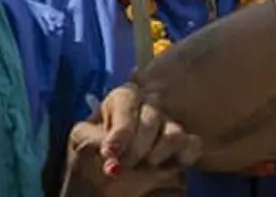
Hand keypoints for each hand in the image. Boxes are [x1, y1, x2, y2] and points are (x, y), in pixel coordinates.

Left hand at [72, 85, 200, 194]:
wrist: (107, 176)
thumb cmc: (93, 151)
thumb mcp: (83, 141)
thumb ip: (90, 140)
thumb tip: (108, 151)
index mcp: (122, 99)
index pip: (126, 103)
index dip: (120, 130)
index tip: (110, 153)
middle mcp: (149, 105)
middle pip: (151, 119)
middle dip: (136, 147)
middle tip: (125, 165)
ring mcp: (169, 123)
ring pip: (174, 134)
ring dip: (157, 155)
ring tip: (143, 166)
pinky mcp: (185, 143)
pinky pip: (193, 145)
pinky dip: (184, 157)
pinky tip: (169, 166)